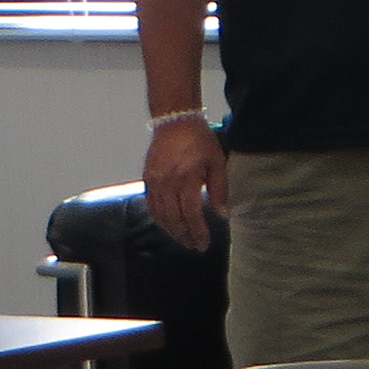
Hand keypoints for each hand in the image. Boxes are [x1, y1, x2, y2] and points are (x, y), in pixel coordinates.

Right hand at [145, 116, 227, 252]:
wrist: (175, 121)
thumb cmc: (199, 140)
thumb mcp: (217, 162)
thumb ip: (219, 190)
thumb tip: (221, 215)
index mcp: (187, 179)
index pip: (191, 215)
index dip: (198, 232)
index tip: (204, 244)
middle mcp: (168, 183)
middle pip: (174, 219)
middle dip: (185, 236)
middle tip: (194, 246)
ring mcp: (155, 182)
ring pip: (160, 215)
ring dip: (171, 231)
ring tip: (183, 239)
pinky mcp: (147, 179)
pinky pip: (151, 205)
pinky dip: (159, 219)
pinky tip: (168, 225)